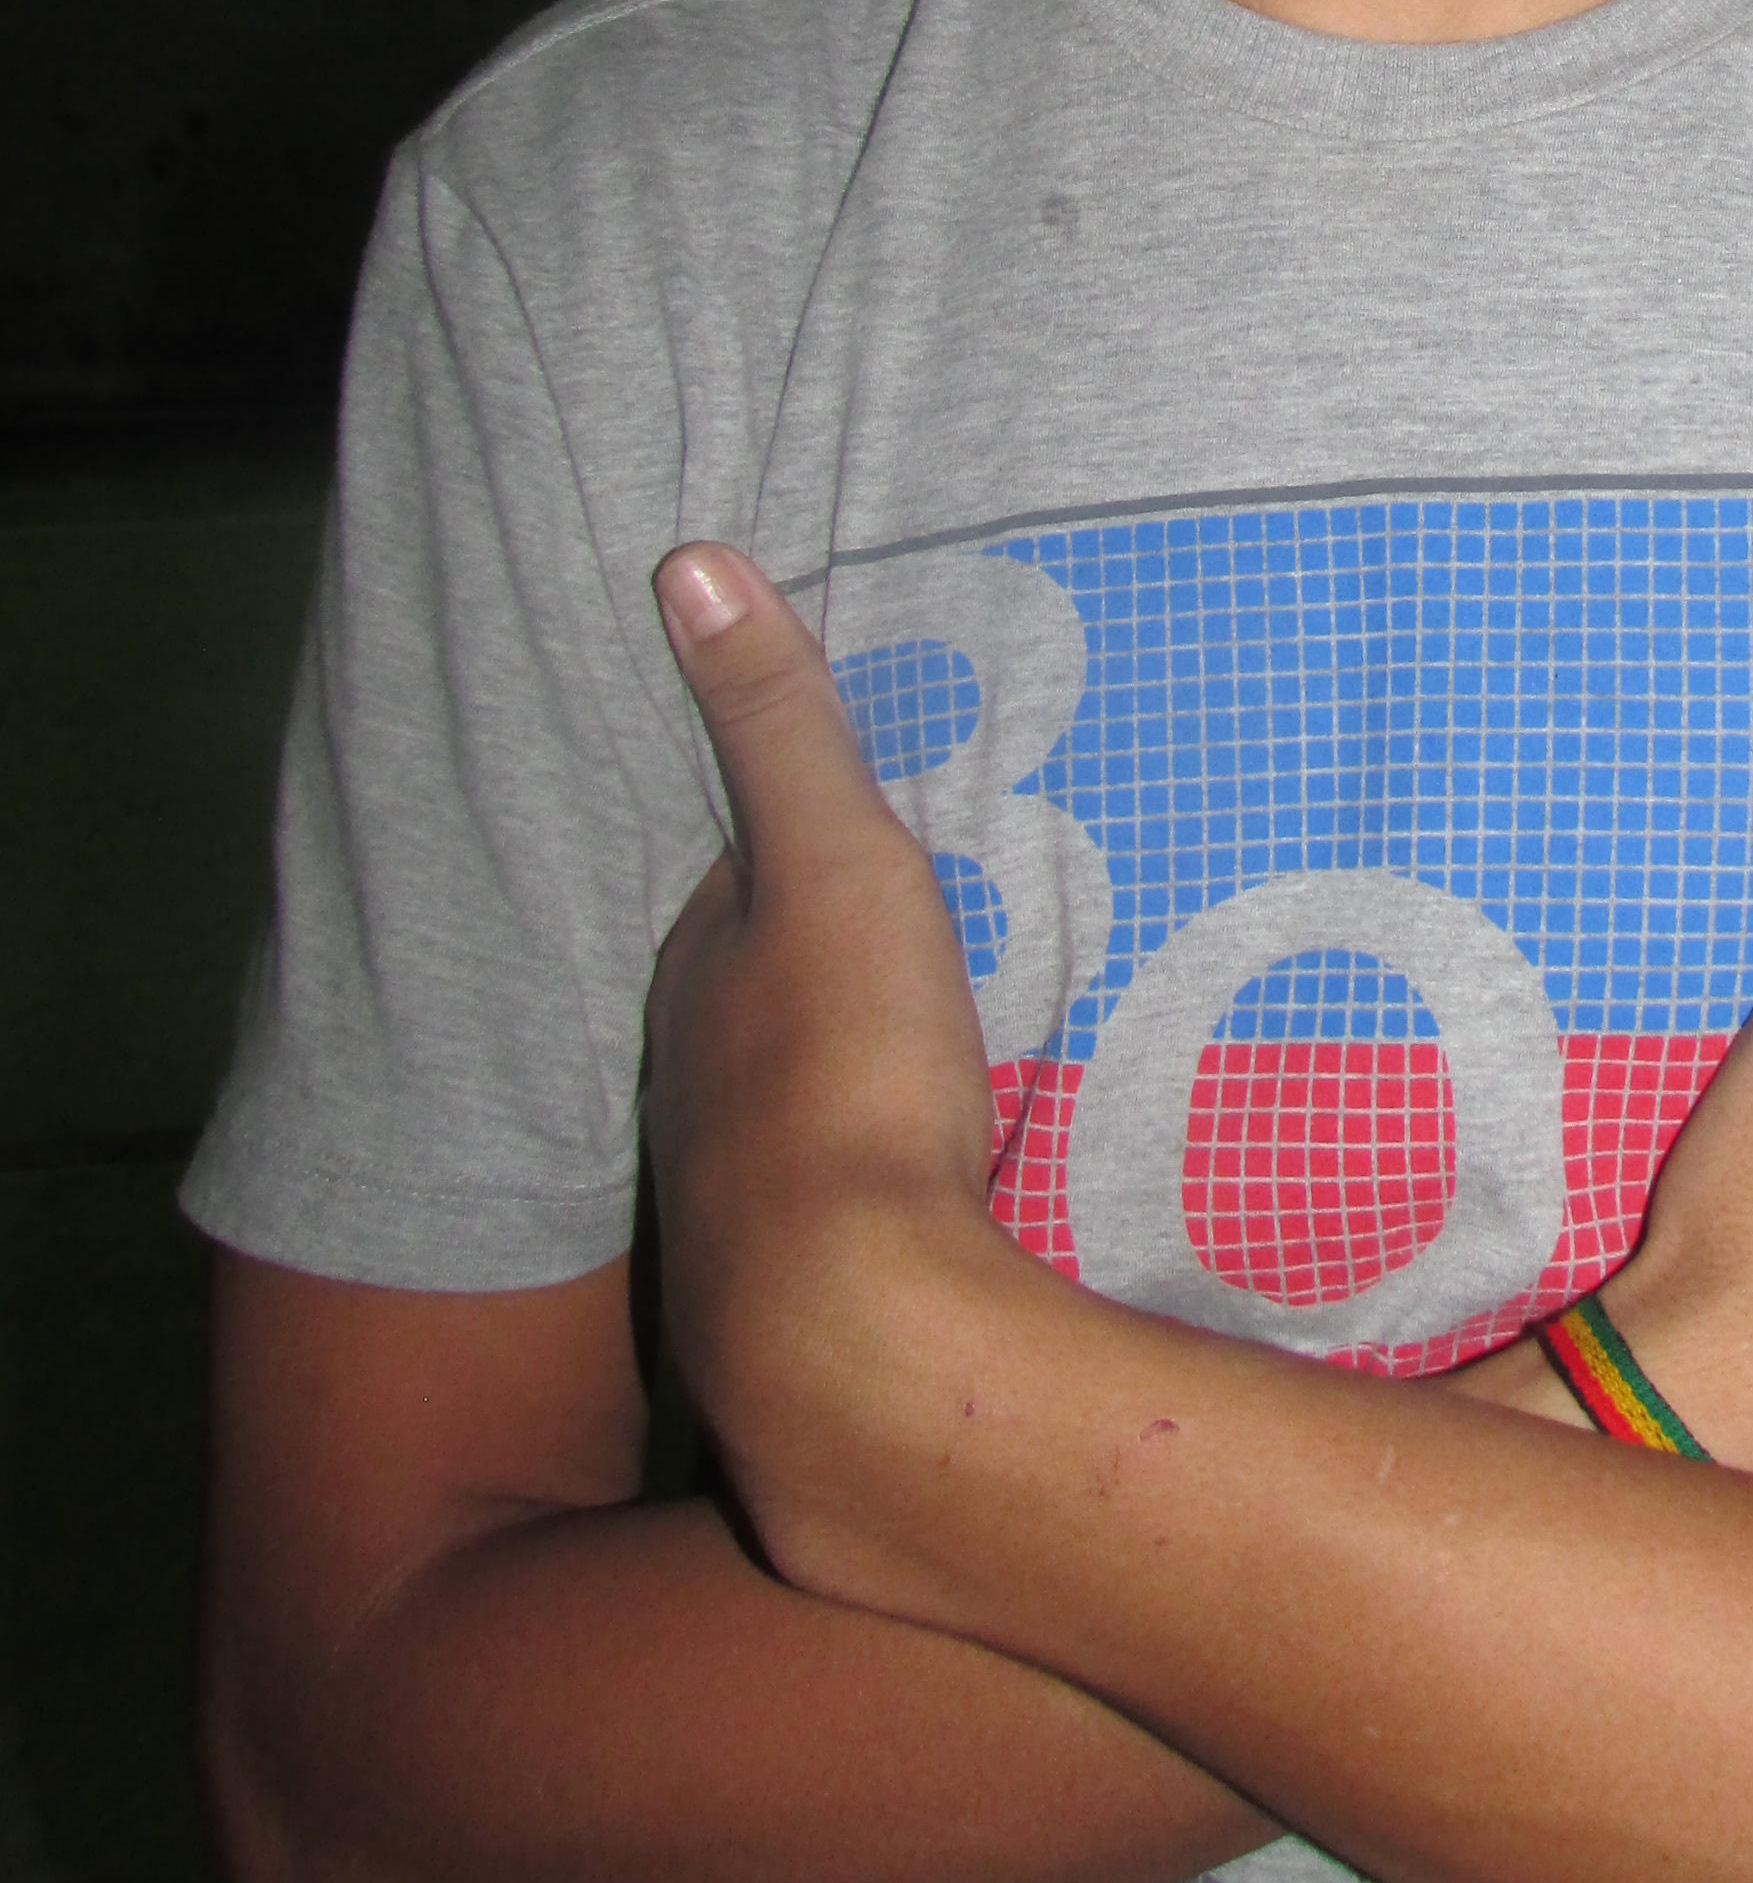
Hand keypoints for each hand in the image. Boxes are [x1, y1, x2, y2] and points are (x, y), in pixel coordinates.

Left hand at [643, 547, 1008, 1486]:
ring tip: (935, 1057)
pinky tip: (937, 1183)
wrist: (848, 1322)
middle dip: (818, 972)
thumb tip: (685, 561)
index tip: (865, 824)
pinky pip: (844, 1201)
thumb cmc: (843, 1068)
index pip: (739, 885)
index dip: (796, 848)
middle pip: (760, 998)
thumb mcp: (832, 862)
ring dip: (851, 1079)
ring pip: (793, 1105)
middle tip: (919, 944)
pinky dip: (879, 1174)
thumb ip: (775, 725)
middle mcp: (693, 1081)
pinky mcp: (801, 1288)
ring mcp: (738, 1194)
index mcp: (700, 973)